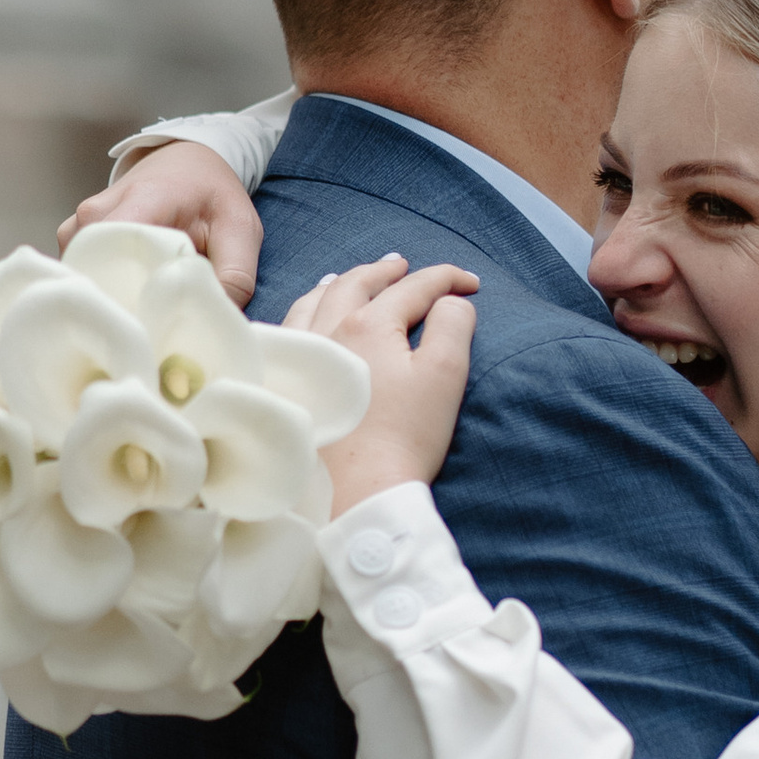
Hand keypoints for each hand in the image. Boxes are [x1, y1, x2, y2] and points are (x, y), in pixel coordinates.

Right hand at [61, 145, 265, 306]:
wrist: (186, 160)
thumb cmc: (211, 193)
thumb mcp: (240, 228)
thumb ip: (234, 275)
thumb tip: (214, 320)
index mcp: (141, 202)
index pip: (115, 253)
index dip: (130, 295)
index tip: (151, 323)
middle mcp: (97, 213)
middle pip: (93, 274)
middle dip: (120, 306)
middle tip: (151, 329)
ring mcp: (79, 225)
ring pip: (83, 276)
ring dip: (110, 298)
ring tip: (141, 312)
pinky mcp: (74, 236)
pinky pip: (80, 271)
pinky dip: (102, 288)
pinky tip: (128, 297)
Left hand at [283, 256, 479, 515]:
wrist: (356, 492)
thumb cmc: (405, 437)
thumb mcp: (445, 376)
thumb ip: (453, 326)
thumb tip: (452, 301)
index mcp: (370, 324)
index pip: (414, 287)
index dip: (447, 279)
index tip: (472, 284)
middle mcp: (328, 330)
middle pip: (356, 284)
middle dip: (385, 271)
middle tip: (402, 265)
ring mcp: (302, 356)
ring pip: (315, 301)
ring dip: (339, 284)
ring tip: (347, 279)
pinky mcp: (286, 384)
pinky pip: (289, 331)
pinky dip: (304, 313)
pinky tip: (306, 321)